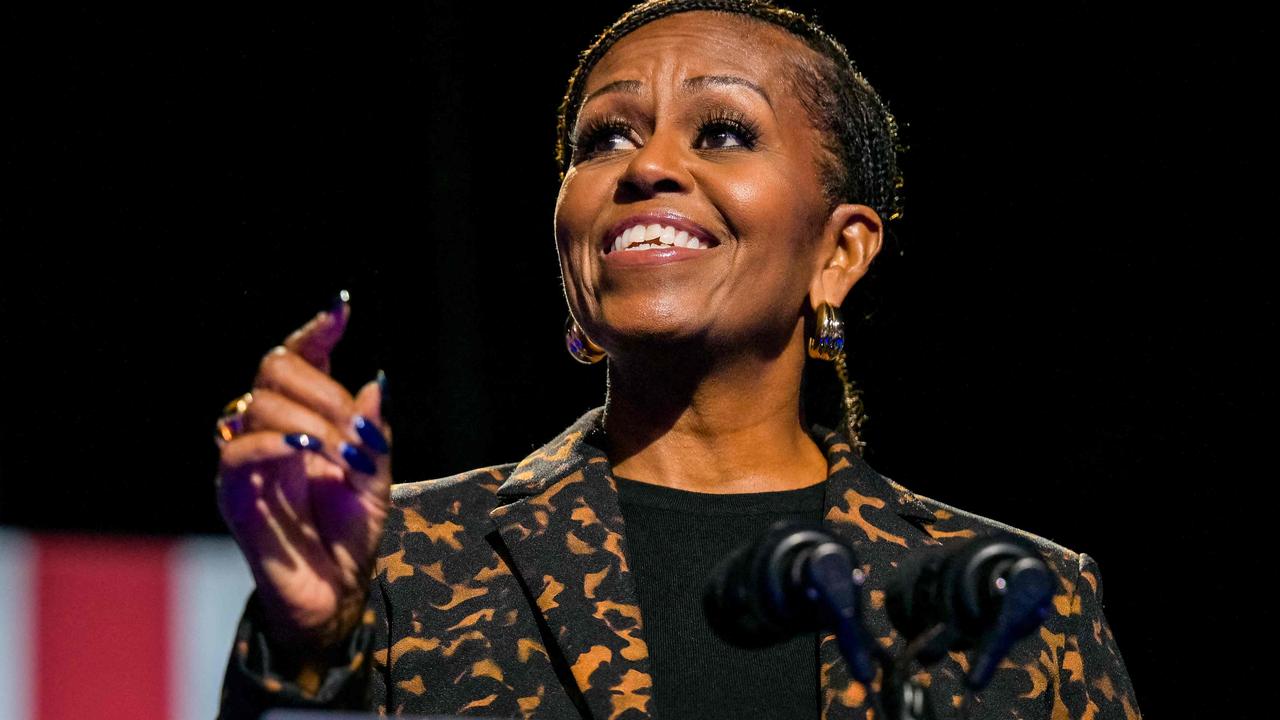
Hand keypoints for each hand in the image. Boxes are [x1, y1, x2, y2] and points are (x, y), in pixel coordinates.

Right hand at [214, 296, 391, 652]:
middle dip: (324, 391)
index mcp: (306, 418)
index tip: (340, 310)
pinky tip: (305, 451)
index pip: (298, 358)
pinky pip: (238, 452)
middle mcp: (271, 430)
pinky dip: (274, 443)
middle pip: (276, 370)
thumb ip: (376, 434)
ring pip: (258, 404)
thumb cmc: (352, 535)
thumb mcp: (378, 479)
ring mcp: (250, 460)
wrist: (336, 592)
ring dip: (309, 421)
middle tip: (356, 431)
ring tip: (342, 455)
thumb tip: (377, 382)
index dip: (315, 331)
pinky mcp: (235, 494)